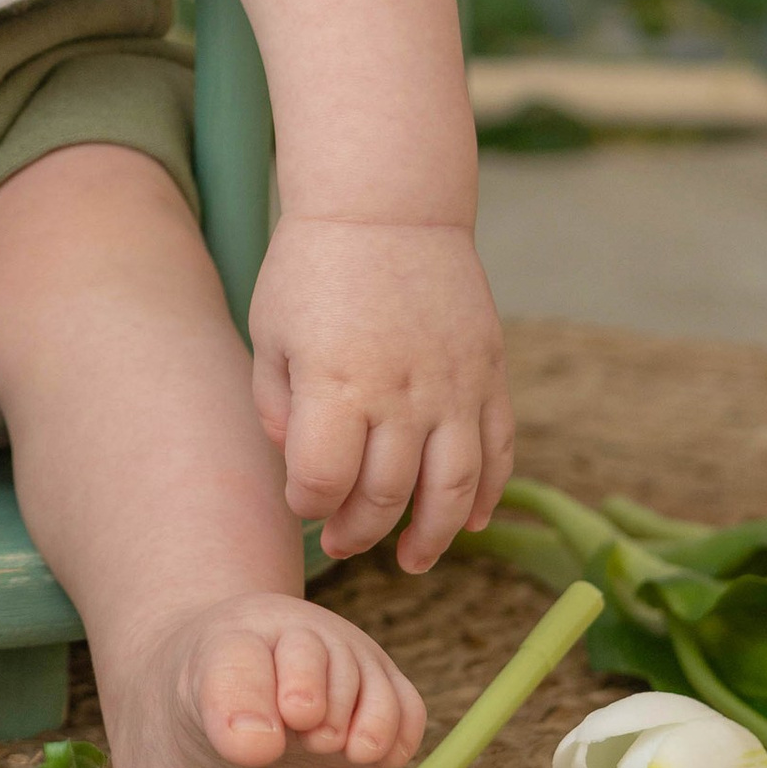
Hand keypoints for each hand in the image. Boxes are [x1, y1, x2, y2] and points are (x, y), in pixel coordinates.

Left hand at [246, 216, 512, 571]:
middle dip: (358, 530)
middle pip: (384, 494)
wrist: (388, 206)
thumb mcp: (270, 330)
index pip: (322, 480)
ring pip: (451, 489)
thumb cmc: (314, 266)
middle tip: (340, 541)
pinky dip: (486, 494)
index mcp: (336, 381)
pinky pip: (496, 450)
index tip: (301, 499)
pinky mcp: (488, 374)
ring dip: (431, 536)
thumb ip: (275, 403)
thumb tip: (295, 463)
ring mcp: (452, 386)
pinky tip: (466, 522)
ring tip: (411, 561)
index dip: (307, 503)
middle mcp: (399, 392)